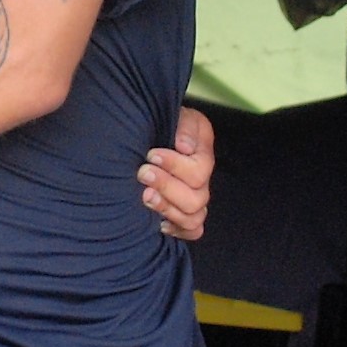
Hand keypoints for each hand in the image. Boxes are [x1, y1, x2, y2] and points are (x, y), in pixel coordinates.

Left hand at [142, 105, 217, 239]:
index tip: (151, 155)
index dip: (175, 166)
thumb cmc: (161, 124)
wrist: (150, 133)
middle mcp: (203, 180)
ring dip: (168, 209)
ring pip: (193, 218)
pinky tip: (159, 222)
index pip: (199, 171)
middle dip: (167, 187)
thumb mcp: (176, 115)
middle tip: (142, 174)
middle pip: (196, 199)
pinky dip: (178, 230)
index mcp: (203, 153)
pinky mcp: (184, 213)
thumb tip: (184, 147)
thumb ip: (184, 127)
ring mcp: (195, 199)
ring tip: (145, 196)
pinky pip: (192, 231)